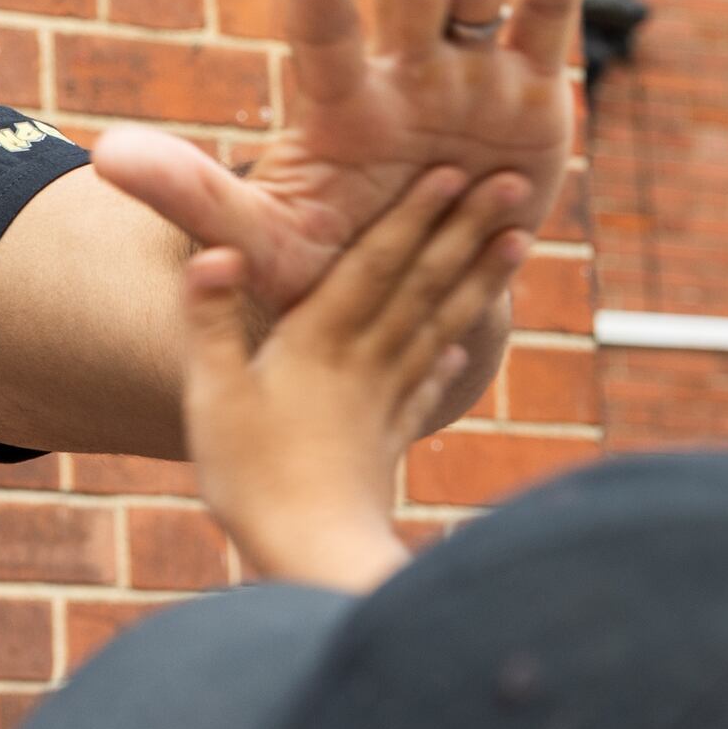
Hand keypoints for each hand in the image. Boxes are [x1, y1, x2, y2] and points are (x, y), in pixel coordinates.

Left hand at [96, 0, 591, 314]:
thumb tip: (103, 157)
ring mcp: (468, 79)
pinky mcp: (532, 96)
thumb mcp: (263, 247)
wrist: (411, 305)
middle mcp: (404, 76)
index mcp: (340, 110)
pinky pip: (547, 20)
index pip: (323, 33)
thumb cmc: (330, 273)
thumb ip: (195, 199)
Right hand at [181, 166, 536, 591]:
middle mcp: (363, 361)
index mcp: (319, 342)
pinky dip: (449, 357)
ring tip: (516, 242)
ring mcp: (383, 400)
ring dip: (478, 280)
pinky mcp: (387, 439)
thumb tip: (214, 248)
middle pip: (422, 284)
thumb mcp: (212, 393)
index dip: (412, 215)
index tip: (452, 170)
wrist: (310, 557)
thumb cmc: (251, 476)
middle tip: (512, 184)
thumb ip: (211, 319)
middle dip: (465, 228)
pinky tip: (463, 345)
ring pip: (440, 325)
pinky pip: (427, 384)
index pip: (374, 264)